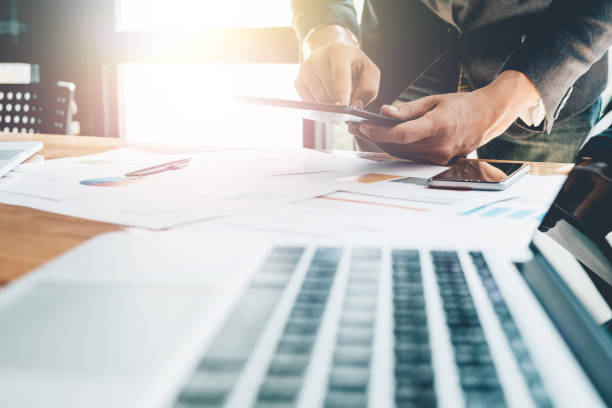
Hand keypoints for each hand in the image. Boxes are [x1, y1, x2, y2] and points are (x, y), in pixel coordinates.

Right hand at [295, 25, 379, 107]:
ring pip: (317, 99)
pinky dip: (321, 106)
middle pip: (327, 90)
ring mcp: (304, 70)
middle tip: (348, 108)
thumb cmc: (354, 66)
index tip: (343, 107)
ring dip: (330, 106)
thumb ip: (369, 88)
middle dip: (338, 104)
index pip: (338, 75)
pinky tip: (328, 100)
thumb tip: (355, 106)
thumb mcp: (369, 72)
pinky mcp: (298, 81)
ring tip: (339, 101)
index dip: (340, 92)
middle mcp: (317, 58)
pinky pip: (310, 102)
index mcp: (338, 51)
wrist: (333, 56)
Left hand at [350, 70, 540, 163]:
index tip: (363, 125)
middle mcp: (438, 147)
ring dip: (380, 143)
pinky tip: (382, 139)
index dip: (380, 132)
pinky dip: (395, 148)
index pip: (402, 135)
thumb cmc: (460, 106)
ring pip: (401, 153)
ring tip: (363, 131)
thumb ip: (408, 109)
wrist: (486, 118)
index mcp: (438, 127)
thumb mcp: (433, 101)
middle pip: (397, 146)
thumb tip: (385, 113)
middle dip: (373, 136)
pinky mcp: (437, 163)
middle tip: (354, 127)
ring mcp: (438, 158)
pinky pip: (409, 156)